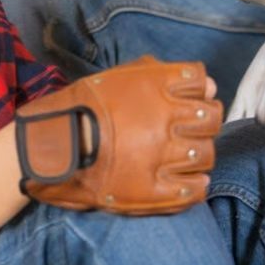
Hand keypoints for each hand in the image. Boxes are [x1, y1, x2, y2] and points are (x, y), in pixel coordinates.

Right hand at [14, 57, 221, 214]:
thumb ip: (158, 74)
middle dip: (204, 122)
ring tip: (184, 156)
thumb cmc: (81, 107)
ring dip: (199, 153)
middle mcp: (167, 120)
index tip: (192, 100)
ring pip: (206, 154)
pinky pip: (194, 190)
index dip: (201, 93)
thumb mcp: (118, 77)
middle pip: (211, 119)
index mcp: (158, 88)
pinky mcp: (155, 190)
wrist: (53, 145)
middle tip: (190, 129)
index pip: (203, 84)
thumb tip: (201, 80)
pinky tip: (187, 181)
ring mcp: (163, 156)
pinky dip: (197, 185)